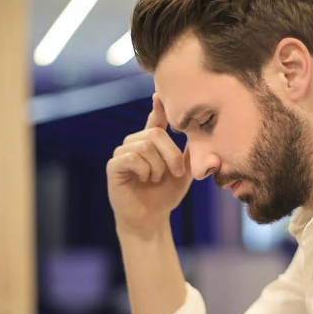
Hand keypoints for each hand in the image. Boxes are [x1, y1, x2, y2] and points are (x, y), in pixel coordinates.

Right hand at [107, 94, 192, 234]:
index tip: (159, 95)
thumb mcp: (184, 173)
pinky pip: (131, 157)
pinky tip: (144, 179)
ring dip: (158, 166)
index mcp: (151, 143)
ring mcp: (122, 154)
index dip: (158, 107)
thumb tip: (198, 132)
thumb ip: (188, 153)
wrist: (151, 219)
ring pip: (144, 145)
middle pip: (154, 133)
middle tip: (177, 173)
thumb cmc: (166, 195)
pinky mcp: (114, 166)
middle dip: (171, 154)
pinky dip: (144, 169)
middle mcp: (135, 144)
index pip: (155, 120)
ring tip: (156, 179)